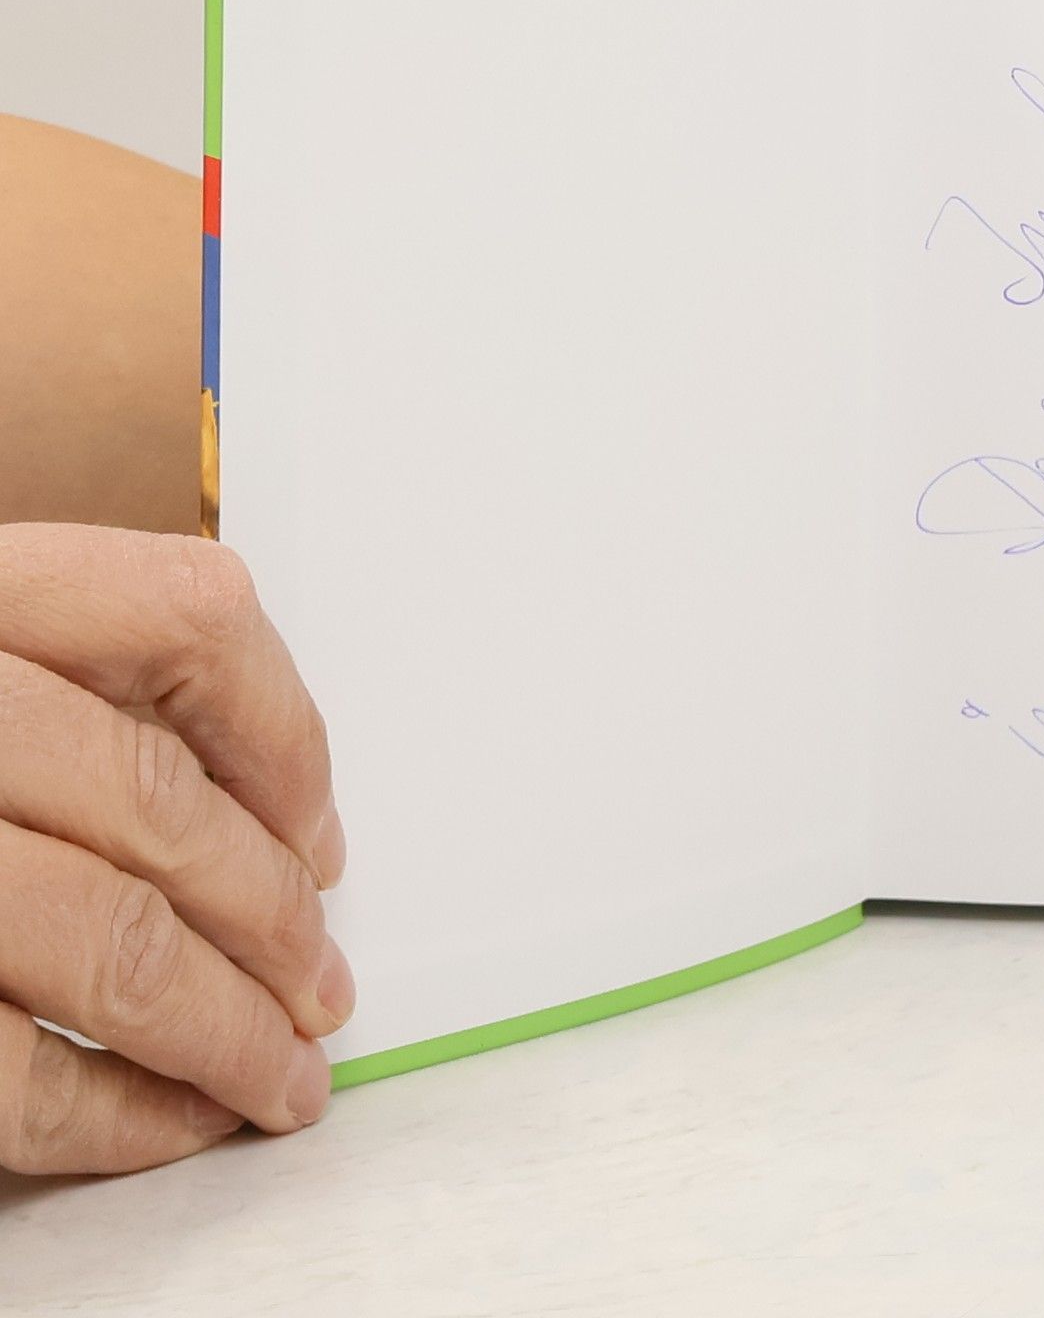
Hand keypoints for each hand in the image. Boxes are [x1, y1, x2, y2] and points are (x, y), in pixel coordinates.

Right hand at [0, 525, 350, 1174]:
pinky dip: (124, 1112)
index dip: (284, 729)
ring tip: (284, 1071)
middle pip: (160, 801)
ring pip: (112, 941)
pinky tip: (178, 1122)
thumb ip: (70, 694)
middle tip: (323, 985)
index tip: (319, 830)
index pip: (184, 611)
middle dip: (272, 913)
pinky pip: (19, 1075)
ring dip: (230, 1027)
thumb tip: (275, 822)